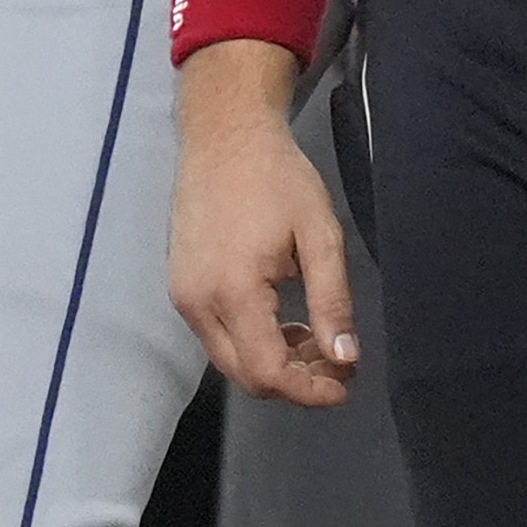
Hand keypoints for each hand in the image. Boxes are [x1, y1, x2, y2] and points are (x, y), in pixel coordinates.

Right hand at [170, 42, 359, 407]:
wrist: (226, 135)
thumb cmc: (277, 177)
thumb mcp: (320, 234)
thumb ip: (332, 300)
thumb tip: (344, 356)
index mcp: (233, 290)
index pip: (268, 371)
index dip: (309, 390)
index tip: (345, 382)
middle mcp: (198, 302)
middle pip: (245, 376)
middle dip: (296, 381)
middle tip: (337, 362)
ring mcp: (183, 295)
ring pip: (230, 359)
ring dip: (275, 362)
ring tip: (317, 337)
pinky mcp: (180, 286)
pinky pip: (216, 335)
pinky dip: (253, 341)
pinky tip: (285, 319)